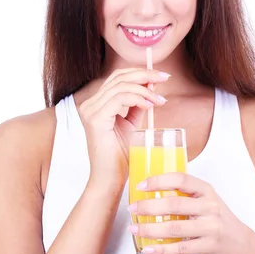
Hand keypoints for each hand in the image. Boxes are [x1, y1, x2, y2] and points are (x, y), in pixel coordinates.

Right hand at [79, 68, 169, 184]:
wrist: (110, 180)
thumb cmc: (120, 157)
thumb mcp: (131, 126)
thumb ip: (137, 107)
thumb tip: (151, 88)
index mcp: (96, 104)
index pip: (117, 78)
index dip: (140, 73)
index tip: (161, 77)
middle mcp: (89, 105)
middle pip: (119, 77)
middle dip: (145, 75)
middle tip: (165, 78)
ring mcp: (90, 111)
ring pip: (120, 86)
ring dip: (145, 89)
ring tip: (160, 100)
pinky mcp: (95, 120)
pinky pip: (118, 99)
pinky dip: (137, 98)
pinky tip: (150, 105)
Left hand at [128, 173, 252, 253]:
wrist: (240, 243)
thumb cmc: (216, 219)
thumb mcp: (206, 200)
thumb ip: (185, 195)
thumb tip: (150, 192)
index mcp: (206, 190)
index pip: (181, 179)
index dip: (159, 180)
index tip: (141, 186)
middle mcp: (210, 206)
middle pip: (174, 204)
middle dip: (149, 206)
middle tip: (133, 209)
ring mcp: (211, 227)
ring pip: (175, 227)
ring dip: (150, 229)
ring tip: (135, 228)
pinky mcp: (209, 246)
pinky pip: (181, 248)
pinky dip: (162, 249)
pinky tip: (148, 248)